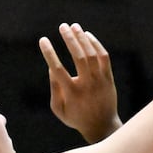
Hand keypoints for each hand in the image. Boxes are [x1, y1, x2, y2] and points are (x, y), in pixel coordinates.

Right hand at [38, 23, 119, 142]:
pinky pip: (104, 57)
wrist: (102, 126)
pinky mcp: (108, 78)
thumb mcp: (58, 108)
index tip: (43, 40)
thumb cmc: (76, 117)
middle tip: (62, 26)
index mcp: (71, 93)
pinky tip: (87, 36)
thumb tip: (51, 67)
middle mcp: (87, 85)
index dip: (49, 53)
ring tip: (74, 26)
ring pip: (92, 54)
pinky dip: (96, 44)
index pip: (57, 69)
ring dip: (82, 38)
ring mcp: (100, 81)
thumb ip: (54, 88)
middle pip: (79, 57)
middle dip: (69, 39)